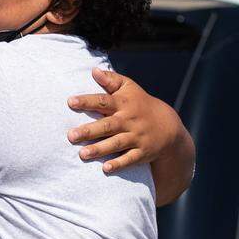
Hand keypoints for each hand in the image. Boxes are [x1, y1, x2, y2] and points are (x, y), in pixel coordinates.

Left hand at [67, 68, 185, 172]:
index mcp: (123, 104)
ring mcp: (136, 137)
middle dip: (89, 131)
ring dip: (100, 149)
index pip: (104, 101)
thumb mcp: (129, 88)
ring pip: (116, 143)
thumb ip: (111, 80)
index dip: (87, 101)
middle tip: (71, 136)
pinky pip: (130, 159)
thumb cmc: (140, 104)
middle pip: (107, 125)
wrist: (168, 127)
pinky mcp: (142, 152)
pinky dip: (119, 164)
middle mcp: (129, 121)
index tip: (70, 102)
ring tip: (82, 154)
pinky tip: (106, 168)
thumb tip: (94, 70)